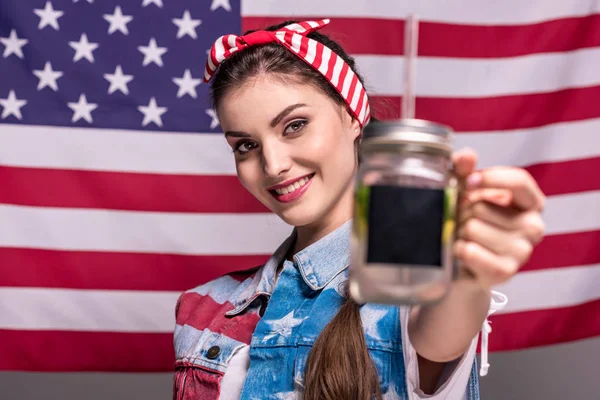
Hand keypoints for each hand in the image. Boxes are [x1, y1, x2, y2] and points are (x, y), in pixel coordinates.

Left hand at [451, 149, 545, 288]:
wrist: (459, 266)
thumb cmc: (466, 222)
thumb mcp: (464, 192)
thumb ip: (464, 170)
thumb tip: (468, 156)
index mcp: (531, 203)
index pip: (519, 181)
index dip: (490, 178)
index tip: (468, 182)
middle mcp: (534, 227)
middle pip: (483, 206)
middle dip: (462, 211)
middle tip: (462, 221)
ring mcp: (522, 252)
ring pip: (473, 228)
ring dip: (458, 232)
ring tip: (462, 238)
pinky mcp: (505, 272)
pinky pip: (470, 251)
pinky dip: (458, 250)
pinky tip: (461, 253)